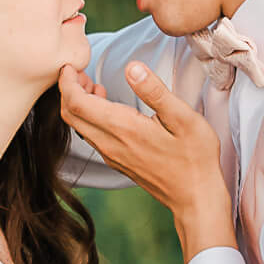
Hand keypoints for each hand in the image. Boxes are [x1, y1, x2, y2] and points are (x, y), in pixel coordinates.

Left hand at [57, 62, 233, 259]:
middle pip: (71, 115)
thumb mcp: (184, 119)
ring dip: (78, 103)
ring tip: (93, 84)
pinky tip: (107, 107)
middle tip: (80, 72)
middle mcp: (111, 144)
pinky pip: (91, 136)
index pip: (77, 103)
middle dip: (68, 90)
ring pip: (79, 126)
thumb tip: (132, 67)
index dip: (68, 81)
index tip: (71, 66)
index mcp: (124, 129)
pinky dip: (89, 117)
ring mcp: (112, 155)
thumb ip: (155, 92)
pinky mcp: (118, 161)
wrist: (195, 198)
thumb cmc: (195, 158)